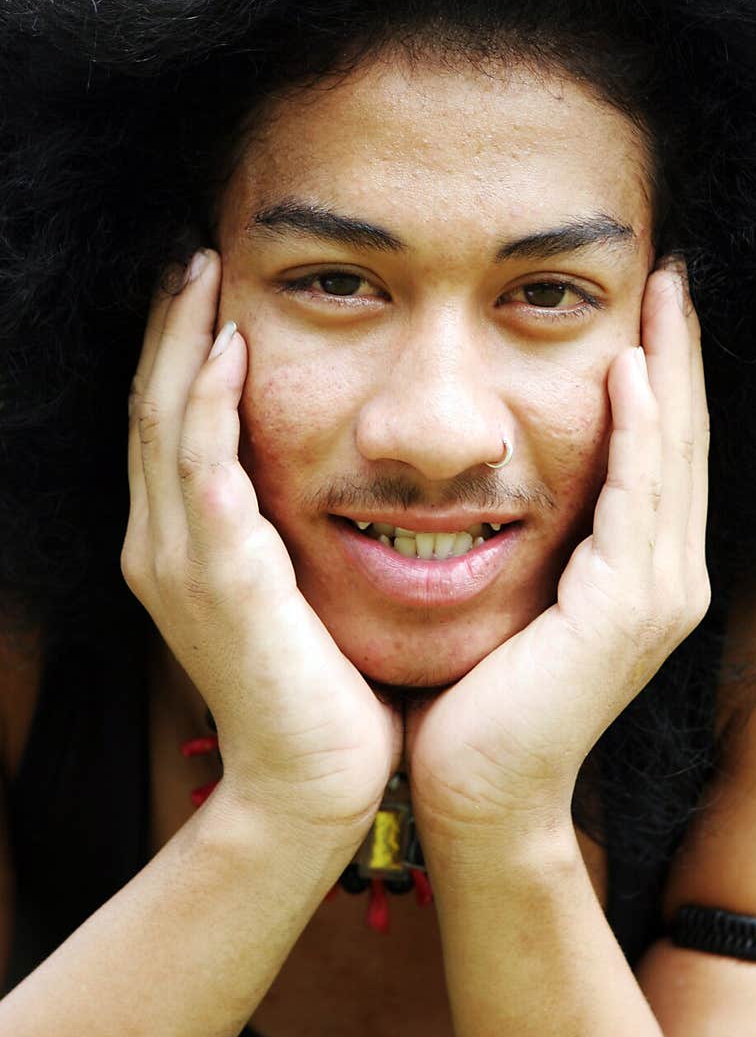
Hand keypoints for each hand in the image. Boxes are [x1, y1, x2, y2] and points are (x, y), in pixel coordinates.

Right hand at [122, 249, 401, 838]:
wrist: (314, 784)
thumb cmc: (321, 690)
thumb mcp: (294, 595)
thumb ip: (284, 535)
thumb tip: (321, 483)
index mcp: (182, 548)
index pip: (170, 426)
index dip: (180, 354)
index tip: (207, 290)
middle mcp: (163, 546)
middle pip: (152, 407)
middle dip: (170, 326)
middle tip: (194, 253)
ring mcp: (180, 561)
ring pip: (165, 422)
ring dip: (182, 341)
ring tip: (203, 270)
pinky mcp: (218, 578)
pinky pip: (202, 468)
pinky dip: (210, 404)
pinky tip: (231, 348)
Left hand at [405, 260, 710, 845]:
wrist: (474, 789)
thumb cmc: (476, 692)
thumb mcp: (514, 590)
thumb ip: (530, 531)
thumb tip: (491, 467)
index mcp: (639, 571)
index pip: (658, 451)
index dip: (661, 374)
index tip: (647, 304)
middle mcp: (666, 576)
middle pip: (681, 440)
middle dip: (678, 353)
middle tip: (672, 275)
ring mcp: (656, 594)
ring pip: (671, 457)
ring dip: (670, 371)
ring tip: (663, 295)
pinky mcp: (625, 609)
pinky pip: (637, 499)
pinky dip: (637, 433)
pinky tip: (629, 372)